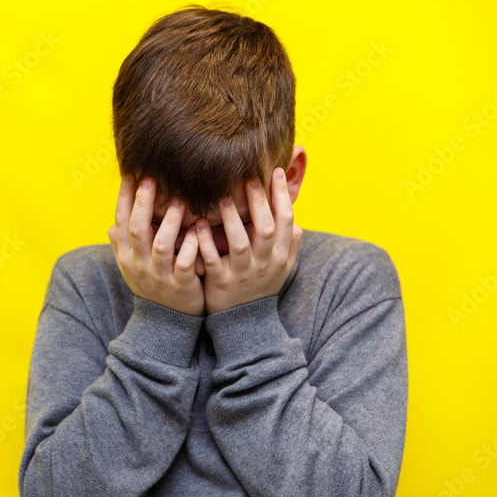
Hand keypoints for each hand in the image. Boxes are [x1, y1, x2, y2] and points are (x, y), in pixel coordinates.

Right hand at [108, 174, 204, 315]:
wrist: (166, 322)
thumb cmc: (152, 285)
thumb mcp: (132, 268)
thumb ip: (124, 246)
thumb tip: (111, 225)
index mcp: (126, 256)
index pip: (120, 222)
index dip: (124, 198)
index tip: (130, 174)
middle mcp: (139, 265)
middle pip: (137, 229)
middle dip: (143, 203)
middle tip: (152, 179)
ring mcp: (159, 276)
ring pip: (161, 245)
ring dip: (170, 222)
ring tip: (179, 201)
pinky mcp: (180, 286)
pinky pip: (184, 263)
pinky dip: (189, 246)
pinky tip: (196, 230)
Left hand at [195, 167, 302, 313]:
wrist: (245, 324)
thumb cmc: (261, 287)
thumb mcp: (282, 270)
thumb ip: (290, 246)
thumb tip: (297, 223)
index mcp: (281, 256)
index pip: (287, 220)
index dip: (282, 196)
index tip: (276, 172)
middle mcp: (265, 264)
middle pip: (266, 229)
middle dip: (259, 202)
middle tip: (248, 177)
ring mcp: (243, 274)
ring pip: (239, 243)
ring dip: (231, 219)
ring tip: (222, 196)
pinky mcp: (221, 283)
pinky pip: (213, 260)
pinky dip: (206, 242)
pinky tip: (198, 224)